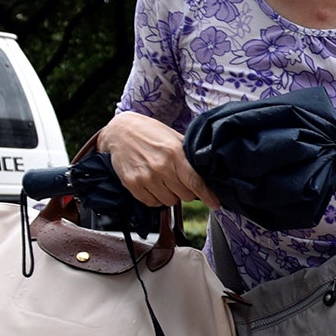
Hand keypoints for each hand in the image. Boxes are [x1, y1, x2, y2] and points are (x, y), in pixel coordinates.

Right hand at [98, 111, 217, 208]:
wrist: (120, 131)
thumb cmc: (150, 133)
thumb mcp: (173, 138)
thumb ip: (188, 156)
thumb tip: (206, 173)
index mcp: (174, 154)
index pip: (195, 182)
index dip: (208, 196)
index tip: (216, 204)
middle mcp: (160, 167)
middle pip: (184, 195)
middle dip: (186, 191)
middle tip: (180, 181)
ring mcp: (145, 177)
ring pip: (169, 201)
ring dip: (171, 195)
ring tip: (165, 182)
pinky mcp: (132, 184)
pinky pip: (152, 203)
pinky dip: (156, 198)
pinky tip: (154, 186)